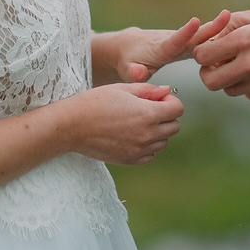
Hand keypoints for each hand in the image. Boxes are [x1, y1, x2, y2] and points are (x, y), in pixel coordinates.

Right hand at [60, 82, 183, 164]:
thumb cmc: (95, 102)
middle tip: (148, 109)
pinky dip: (148, 147)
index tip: (157, 98)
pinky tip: (134, 136)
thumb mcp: (123, 89)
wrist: (71, 126)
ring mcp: (139, 150)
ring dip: (158, 132)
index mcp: (148, 114)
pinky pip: (150, 156)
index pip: (178, 109)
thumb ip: (149, 90)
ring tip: (138, 122)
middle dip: (166, 116)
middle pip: (174, 127)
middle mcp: (147, 135)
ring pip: (163, 142)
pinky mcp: (129, 160)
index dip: (170, 100)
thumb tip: (167, 91)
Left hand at [103, 11, 231, 83]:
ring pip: (206, 37)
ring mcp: (185, 42)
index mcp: (162, 47)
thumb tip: (138, 73)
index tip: (195, 21)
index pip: (175, 40)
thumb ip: (134, 72)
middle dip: (211, 26)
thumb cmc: (128, 60)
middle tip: (228, 15)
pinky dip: (222, 39)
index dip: (185, 32)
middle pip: (197, 35)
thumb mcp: (128, 69)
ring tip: (244, 25)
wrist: (131, 47)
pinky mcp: (191, 45)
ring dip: (221, 31)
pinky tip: (240, 40)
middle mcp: (176, 41)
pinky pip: (208, 41)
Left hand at [193, 5, 249, 99]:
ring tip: (242, 63)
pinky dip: (249, 84)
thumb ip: (233, 24)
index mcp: (246, 40)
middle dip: (210, 71)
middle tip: (220, 60)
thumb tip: (211, 33)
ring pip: (229, 90)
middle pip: (210, 82)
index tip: (213, 45)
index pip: (203, 56)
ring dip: (230, 79)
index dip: (204, 50)